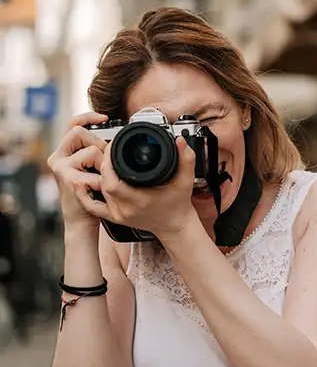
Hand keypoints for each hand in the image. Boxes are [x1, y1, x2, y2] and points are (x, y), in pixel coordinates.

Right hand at [47, 112, 107, 227]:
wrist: (81, 220)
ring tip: (100, 179)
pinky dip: (103, 181)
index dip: (88, 116)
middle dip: (98, 144)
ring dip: (103, 164)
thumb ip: (96, 153)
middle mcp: (58, 157)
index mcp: (64, 152)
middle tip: (103, 162)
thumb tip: (113, 139)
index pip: (72, 124)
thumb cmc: (90, 193)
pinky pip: (97, 171)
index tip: (105, 117)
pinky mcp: (69, 178)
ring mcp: (61, 167)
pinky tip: (98, 190)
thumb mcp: (92, 169)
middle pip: (81, 132)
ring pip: (92, 150)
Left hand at [74, 136, 197, 237]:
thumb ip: (186, 159)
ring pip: (97, 192)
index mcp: (139, 200)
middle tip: (106, 150)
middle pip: (102, 183)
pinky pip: (93, 207)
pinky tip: (81, 183)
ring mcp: (118, 215)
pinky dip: (84, 195)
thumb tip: (180, 141)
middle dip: (102, 164)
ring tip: (97, 160)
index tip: (112, 146)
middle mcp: (125, 209)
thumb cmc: (179, 204)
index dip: (108, 161)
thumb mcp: (185, 180)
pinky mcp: (114, 217)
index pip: (112, 180)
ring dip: (96, 175)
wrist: (175, 225)